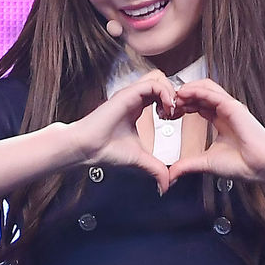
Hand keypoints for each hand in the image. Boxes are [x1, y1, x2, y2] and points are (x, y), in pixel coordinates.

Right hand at [67, 71, 178, 192]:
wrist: (88, 149)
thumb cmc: (106, 151)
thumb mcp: (141, 160)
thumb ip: (156, 169)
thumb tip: (166, 185)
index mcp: (136, 108)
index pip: (160, 94)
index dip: (172, 103)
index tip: (175, 119)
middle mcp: (134, 99)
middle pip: (161, 82)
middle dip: (174, 95)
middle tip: (176, 113)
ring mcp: (131, 94)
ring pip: (159, 78)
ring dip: (170, 92)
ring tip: (171, 110)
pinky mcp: (128, 93)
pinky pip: (153, 83)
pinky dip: (164, 93)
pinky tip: (165, 109)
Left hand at [166, 78, 264, 182]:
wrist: (261, 166)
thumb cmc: (241, 164)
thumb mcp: (205, 163)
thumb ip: (187, 165)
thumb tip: (170, 175)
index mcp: (220, 121)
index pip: (197, 105)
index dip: (181, 107)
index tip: (167, 115)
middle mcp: (224, 111)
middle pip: (199, 94)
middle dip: (181, 97)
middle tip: (165, 105)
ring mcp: (229, 107)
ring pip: (205, 88)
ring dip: (187, 90)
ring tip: (172, 97)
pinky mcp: (233, 106)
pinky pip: (211, 92)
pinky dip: (196, 90)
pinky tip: (183, 93)